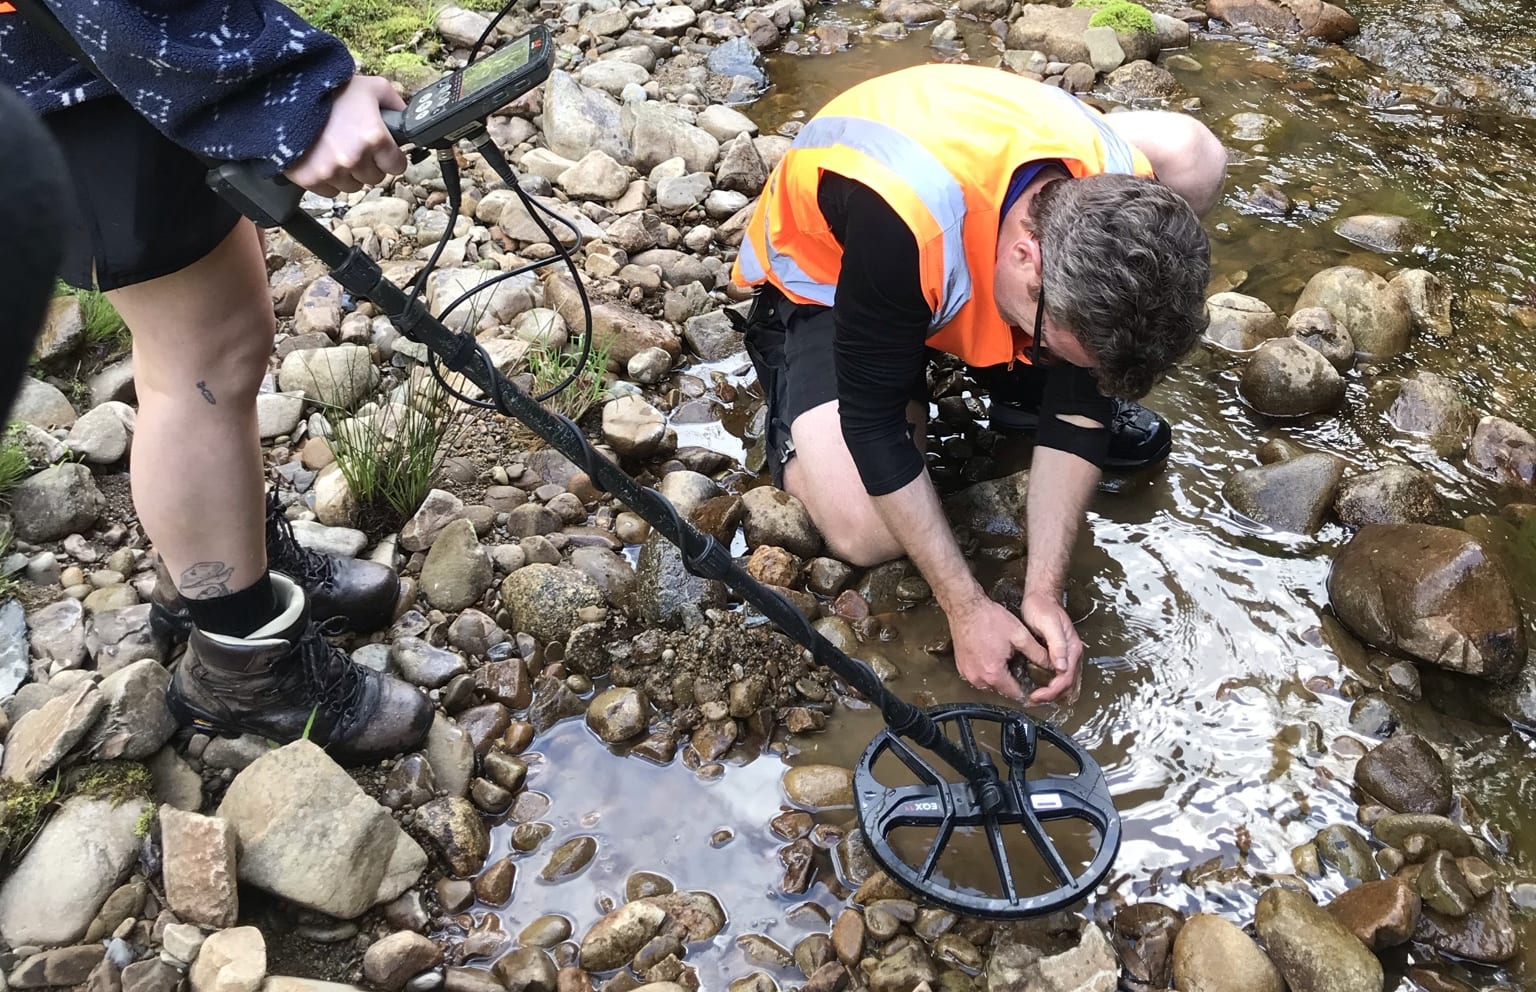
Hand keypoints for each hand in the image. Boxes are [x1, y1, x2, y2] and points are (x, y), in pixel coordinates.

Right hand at [283, 75, 407, 196]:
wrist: (285, 93)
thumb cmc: (331, 89)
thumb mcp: (373, 87)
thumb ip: (396, 105)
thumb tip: (409, 121)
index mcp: (374, 137)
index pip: (397, 165)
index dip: (390, 156)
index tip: (382, 149)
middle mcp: (354, 157)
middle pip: (375, 177)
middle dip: (369, 163)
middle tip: (354, 143)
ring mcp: (331, 170)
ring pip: (353, 186)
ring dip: (349, 173)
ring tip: (336, 149)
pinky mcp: (310, 179)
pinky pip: (330, 192)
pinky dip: (328, 179)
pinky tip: (321, 158)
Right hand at [949, 597, 1035, 700]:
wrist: (965, 607)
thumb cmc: (988, 619)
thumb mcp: (1019, 635)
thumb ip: (1037, 653)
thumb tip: (1050, 664)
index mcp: (993, 672)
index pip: (1014, 693)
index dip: (1026, 691)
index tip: (1032, 689)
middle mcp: (978, 677)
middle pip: (1000, 689)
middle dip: (1011, 682)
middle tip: (1019, 668)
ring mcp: (967, 672)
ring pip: (988, 684)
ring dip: (997, 676)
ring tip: (1005, 660)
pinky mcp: (960, 666)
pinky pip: (977, 676)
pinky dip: (985, 670)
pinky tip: (991, 656)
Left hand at [1019, 590, 1083, 703]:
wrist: (1041, 597)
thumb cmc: (1043, 608)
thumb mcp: (1049, 624)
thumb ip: (1057, 645)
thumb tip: (1062, 667)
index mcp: (1072, 649)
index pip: (1066, 678)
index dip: (1052, 690)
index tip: (1036, 695)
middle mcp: (1072, 655)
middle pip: (1068, 685)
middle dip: (1052, 696)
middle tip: (1033, 700)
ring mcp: (1067, 657)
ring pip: (1065, 684)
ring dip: (1052, 694)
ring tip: (1036, 698)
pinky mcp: (1059, 656)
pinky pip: (1060, 678)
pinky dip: (1052, 687)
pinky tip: (1041, 690)